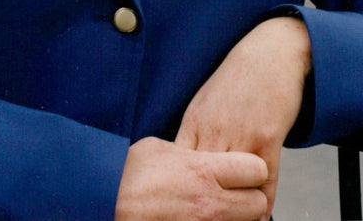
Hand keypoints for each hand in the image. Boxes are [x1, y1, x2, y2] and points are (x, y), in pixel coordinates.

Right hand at [115, 136, 268, 220]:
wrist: (105, 201)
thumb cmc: (127, 175)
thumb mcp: (161, 148)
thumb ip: (189, 152)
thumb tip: (199, 154)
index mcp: (203, 170)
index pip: (257, 169)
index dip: (250, 168)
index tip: (241, 169)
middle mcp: (209, 202)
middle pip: (258, 203)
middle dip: (250, 197)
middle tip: (236, 192)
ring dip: (236, 216)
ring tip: (219, 207)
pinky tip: (204, 218)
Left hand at [175, 17, 311, 218]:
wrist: (270, 53)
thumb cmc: (237, 79)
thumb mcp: (205, 102)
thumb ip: (193, 134)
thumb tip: (178, 162)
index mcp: (194, 123)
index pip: (178, 168)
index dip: (178, 192)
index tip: (179, 210)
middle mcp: (214, 131)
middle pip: (202, 181)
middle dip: (202, 207)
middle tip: (202, 220)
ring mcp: (241, 134)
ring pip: (231, 185)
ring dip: (233, 209)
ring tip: (232, 220)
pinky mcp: (268, 136)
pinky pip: (264, 179)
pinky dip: (262, 202)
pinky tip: (260, 214)